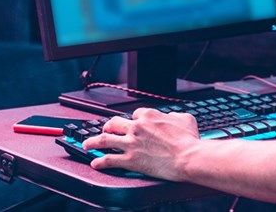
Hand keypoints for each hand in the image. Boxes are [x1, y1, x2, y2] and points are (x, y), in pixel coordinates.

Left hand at [82, 108, 197, 180]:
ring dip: (93, 141)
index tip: (134, 123)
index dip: (134, 119)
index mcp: (149, 116)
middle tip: (106, 129)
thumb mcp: (185, 118)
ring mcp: (131, 143)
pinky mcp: (129, 160)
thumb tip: (169, 116)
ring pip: (105, 140)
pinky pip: (109, 160)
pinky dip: (99, 161)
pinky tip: (95, 162)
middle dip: (108, 126)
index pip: (135, 114)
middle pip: (115, 123)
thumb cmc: (189, 139)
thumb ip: (173, 115)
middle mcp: (137, 127)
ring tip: (87, 144)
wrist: (187, 157)